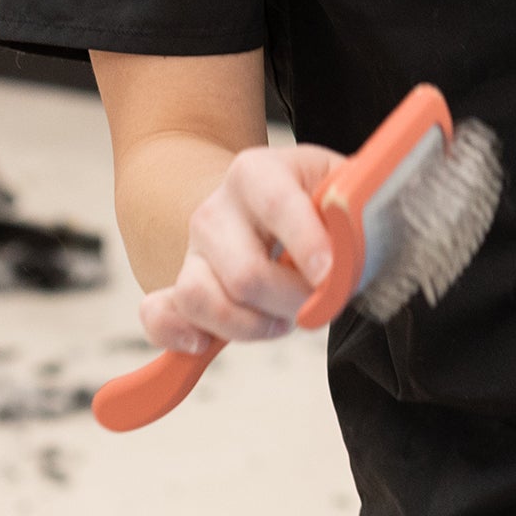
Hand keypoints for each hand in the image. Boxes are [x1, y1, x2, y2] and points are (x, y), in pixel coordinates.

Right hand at [138, 142, 344, 355]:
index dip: (306, 245)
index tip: (330, 276)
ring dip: (248, 325)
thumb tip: (358, 239)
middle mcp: (216, 209)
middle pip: (244, 271)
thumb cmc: (314, 199)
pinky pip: (157, 315)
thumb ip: (353, 209)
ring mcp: (192, 250)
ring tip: (281, 320)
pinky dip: (177, 336)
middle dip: (290, 300)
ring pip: (198, 297)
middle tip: (320, 302)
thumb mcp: (341, 187)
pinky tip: (206, 344)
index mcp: (257, 172)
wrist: (263, 199)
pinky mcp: (176, 286)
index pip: (278, 205)